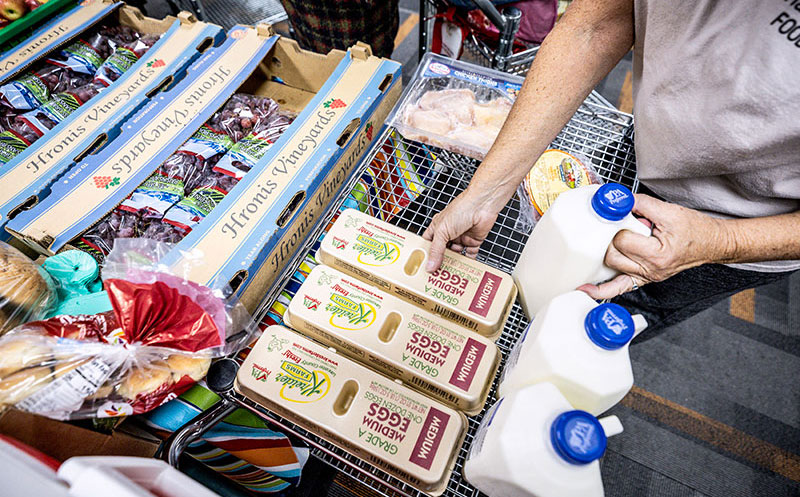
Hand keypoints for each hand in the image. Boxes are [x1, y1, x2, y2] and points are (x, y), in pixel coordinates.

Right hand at [422, 189, 500, 271]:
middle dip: (440, 262)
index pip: (428, 244)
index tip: (423, 267)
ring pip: (456, 255)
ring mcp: (461, 237)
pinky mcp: (473, 241)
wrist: (482, 205)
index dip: (426, 255)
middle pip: (442, 252)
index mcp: (437, 228)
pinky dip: (468, 262)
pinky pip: (470, 255)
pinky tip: (465, 269)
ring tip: (450, 274)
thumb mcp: (442, 231)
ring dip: (454, 263)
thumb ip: (436, 250)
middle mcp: (449, 233)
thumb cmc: (461, 209)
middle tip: (437, 274)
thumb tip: (430, 266)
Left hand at [578, 194, 731, 298]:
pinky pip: (620, 289)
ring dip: (606, 256)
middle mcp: (651, 270)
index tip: (623, 219)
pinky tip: (587, 290)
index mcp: (658, 255)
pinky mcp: (645, 279)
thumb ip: (642, 204)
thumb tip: (620, 200)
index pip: (622, 241)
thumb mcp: (670, 211)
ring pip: (613, 270)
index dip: (618, 228)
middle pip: (613, 256)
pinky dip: (603, 291)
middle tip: (620, 229)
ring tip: (607, 245)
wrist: (712, 243)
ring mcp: (647, 277)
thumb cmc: (696, 230)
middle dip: (612, 240)